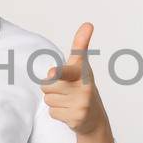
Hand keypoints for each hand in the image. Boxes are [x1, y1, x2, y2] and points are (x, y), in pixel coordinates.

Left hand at [42, 22, 108, 136]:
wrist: (95, 118)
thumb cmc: (84, 87)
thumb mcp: (82, 66)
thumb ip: (80, 46)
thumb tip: (88, 24)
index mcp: (82, 73)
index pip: (68, 70)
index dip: (58, 72)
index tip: (52, 72)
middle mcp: (84, 88)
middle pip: (47, 85)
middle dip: (52, 88)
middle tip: (66, 91)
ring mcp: (81, 105)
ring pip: (48, 100)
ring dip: (55, 102)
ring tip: (69, 102)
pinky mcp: (76, 119)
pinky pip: (52, 113)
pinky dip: (58, 113)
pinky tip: (69, 112)